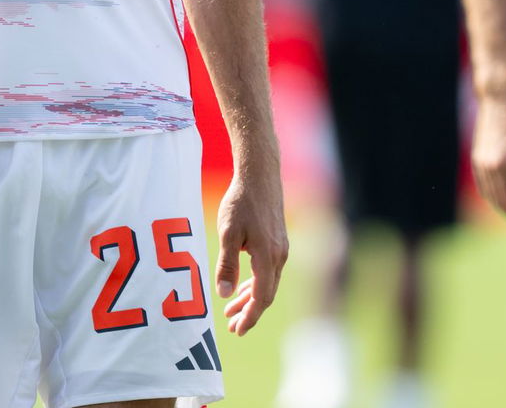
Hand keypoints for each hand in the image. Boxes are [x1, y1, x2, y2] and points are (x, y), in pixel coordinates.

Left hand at [215, 160, 287, 335]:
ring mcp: (280, 248)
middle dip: (250, 312)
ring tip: (233, 311)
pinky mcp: (277, 241)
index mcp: (267, 257)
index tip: (237, 331)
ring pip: (268, 283)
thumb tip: (225, 294)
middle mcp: (279, 256)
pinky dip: (256, 283)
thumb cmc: (241, 201)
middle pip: (266, 294)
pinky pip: (268, 271)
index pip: (262, 297)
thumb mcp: (228, 232)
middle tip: (232, 327)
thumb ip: (227, 264)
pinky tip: (243, 286)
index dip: (250, 317)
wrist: (259, 174)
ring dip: (251, 298)